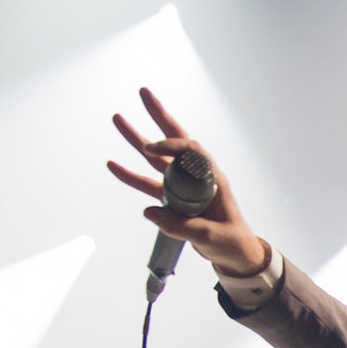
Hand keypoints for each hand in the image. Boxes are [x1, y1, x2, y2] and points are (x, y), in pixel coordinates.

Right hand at [108, 87, 266, 274]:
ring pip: (156, 158)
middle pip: (174, 141)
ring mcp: (182, 186)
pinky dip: (130, 175)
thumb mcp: (209, 235)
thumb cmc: (230, 240)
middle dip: (158, 116)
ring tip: (118, 119)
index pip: (191, 150)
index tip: (150, 149)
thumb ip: (180, 226)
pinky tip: (113, 164)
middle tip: (143, 93)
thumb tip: (149, 212)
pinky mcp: (172, 199)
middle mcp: (196, 176)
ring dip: (136, 140)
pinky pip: (148, 183)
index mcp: (212, 178)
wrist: (233, 254)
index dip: (170, 146)